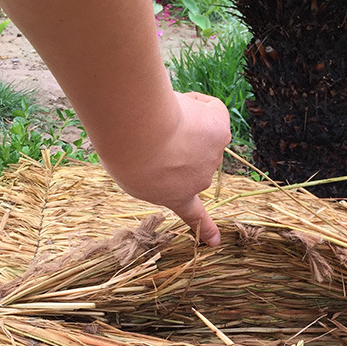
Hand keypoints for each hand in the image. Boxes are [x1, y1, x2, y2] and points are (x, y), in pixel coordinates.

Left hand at [100, 91, 230, 245]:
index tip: (215, 242)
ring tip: (161, 117)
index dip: (205, 227)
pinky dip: (199, 104)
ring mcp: (213, 156)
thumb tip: (173, 146)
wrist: (140, 135)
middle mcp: (198, 180)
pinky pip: (212, 110)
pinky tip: (180, 104)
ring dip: (184, 121)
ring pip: (201, 131)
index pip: (192, 214)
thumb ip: (150, 169)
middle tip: (152, 130)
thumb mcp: (128, 172)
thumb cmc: (126, 155)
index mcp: (175, 196)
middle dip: (180, 144)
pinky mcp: (220, 131)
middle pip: (194, 160)